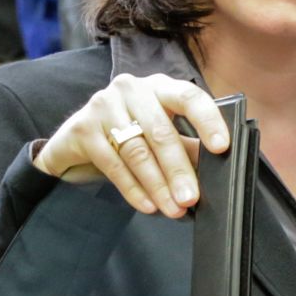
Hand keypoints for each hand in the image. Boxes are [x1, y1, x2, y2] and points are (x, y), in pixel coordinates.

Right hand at [33, 73, 229, 217]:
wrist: (74, 141)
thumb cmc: (128, 133)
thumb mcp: (162, 135)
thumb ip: (188, 147)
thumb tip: (218, 168)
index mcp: (160, 87)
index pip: (189, 97)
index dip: (207, 121)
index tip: (222, 147)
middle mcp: (131, 89)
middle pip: (161, 132)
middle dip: (179, 170)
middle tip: (191, 198)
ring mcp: (103, 105)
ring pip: (137, 151)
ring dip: (158, 185)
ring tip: (173, 208)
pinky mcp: (82, 127)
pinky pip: (113, 164)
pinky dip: (133, 189)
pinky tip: (148, 205)